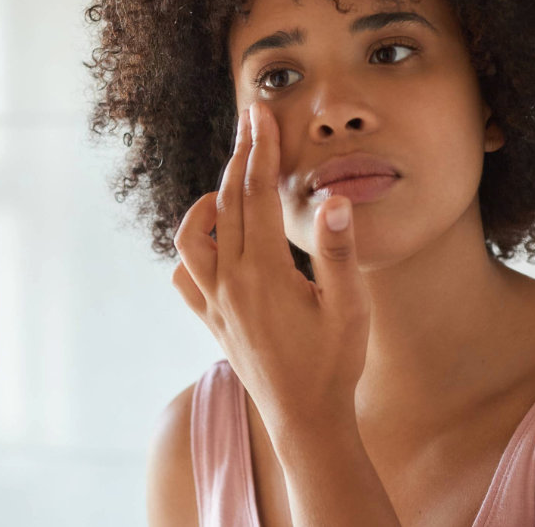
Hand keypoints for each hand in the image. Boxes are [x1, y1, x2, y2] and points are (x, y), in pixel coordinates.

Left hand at [171, 101, 370, 439]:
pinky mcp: (211, 322)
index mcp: (264, 272)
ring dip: (207, 204)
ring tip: (230, 188)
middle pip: (226, 202)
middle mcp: (230, 282)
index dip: (260, 149)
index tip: (261, 113)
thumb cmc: (334, 364)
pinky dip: (192, 252)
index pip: (257, 193)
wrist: (305, 420)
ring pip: (192, 238)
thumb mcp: (349, 307)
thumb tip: (334, 200)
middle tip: (250, 121)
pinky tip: (214, 246)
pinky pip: (184, 278)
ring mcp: (215, 303)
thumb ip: (339, 252)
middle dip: (239, 156)